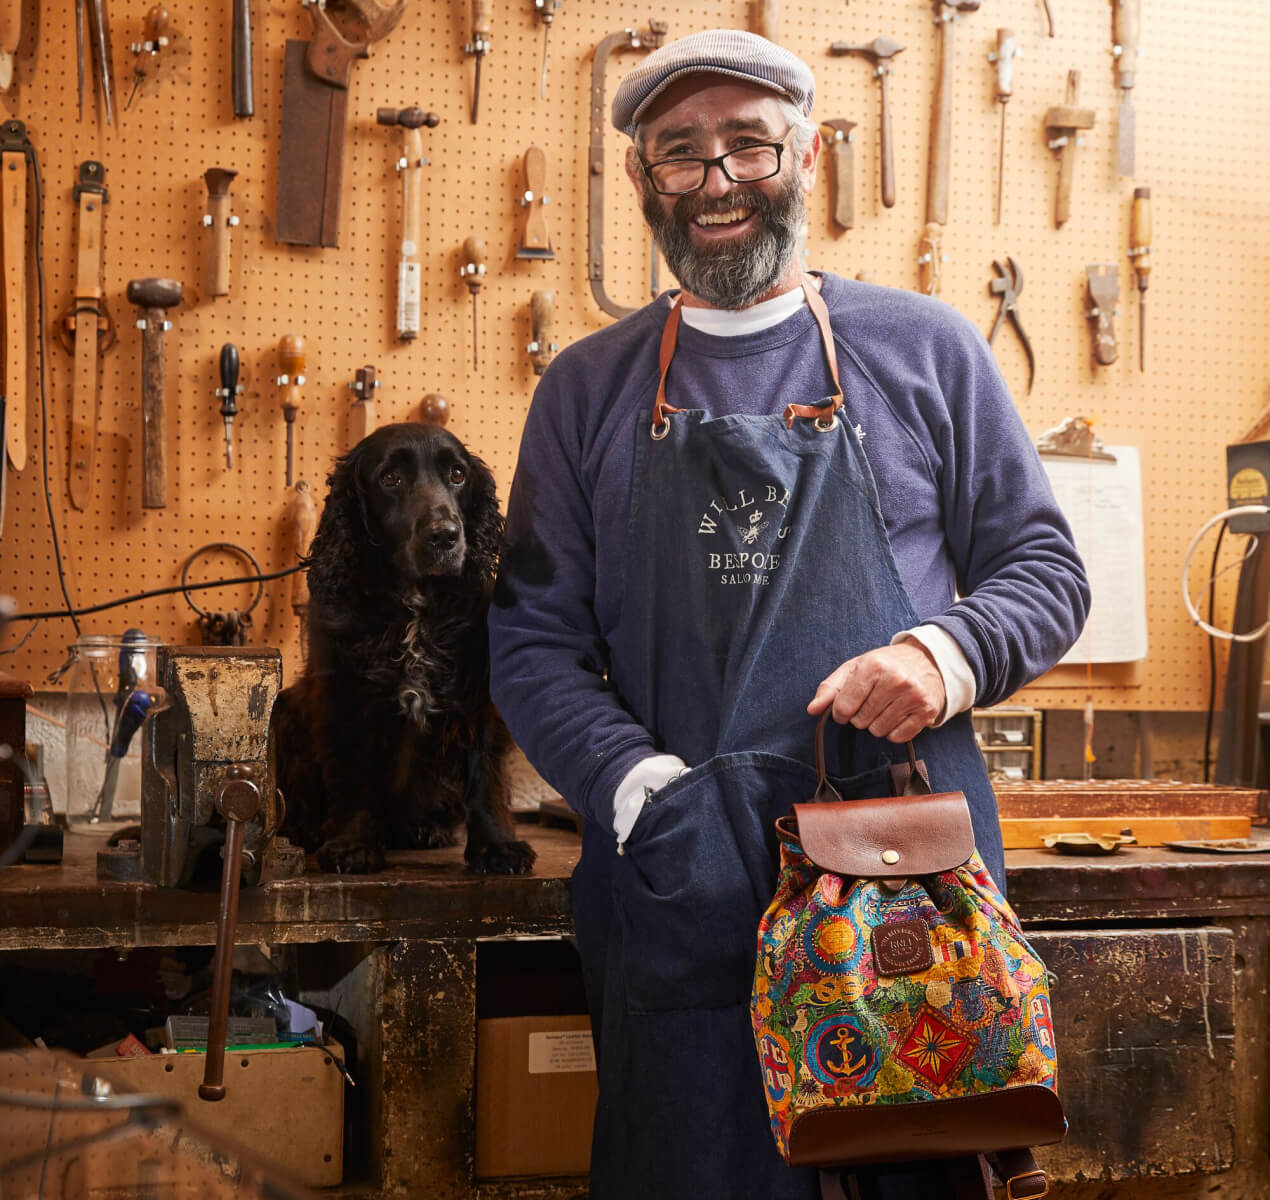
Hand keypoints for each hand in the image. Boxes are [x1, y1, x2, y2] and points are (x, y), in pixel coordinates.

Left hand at [807, 642, 945, 742]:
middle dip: (860, 716)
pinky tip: (898, 714)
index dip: (841, 712)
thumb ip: (830, 688)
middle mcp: (896, 680)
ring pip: (879, 731)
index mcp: (874, 666)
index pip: (844, 707)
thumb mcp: (854, 668)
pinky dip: (894, 731)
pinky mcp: (927, 711)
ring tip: (885, 707)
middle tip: (871, 702)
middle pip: (861, 721)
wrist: (927, 660)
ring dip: (877, 724)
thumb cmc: (885, 665)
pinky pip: (898, 737)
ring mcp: (914, 696)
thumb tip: (812, 710)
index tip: (847, 707)